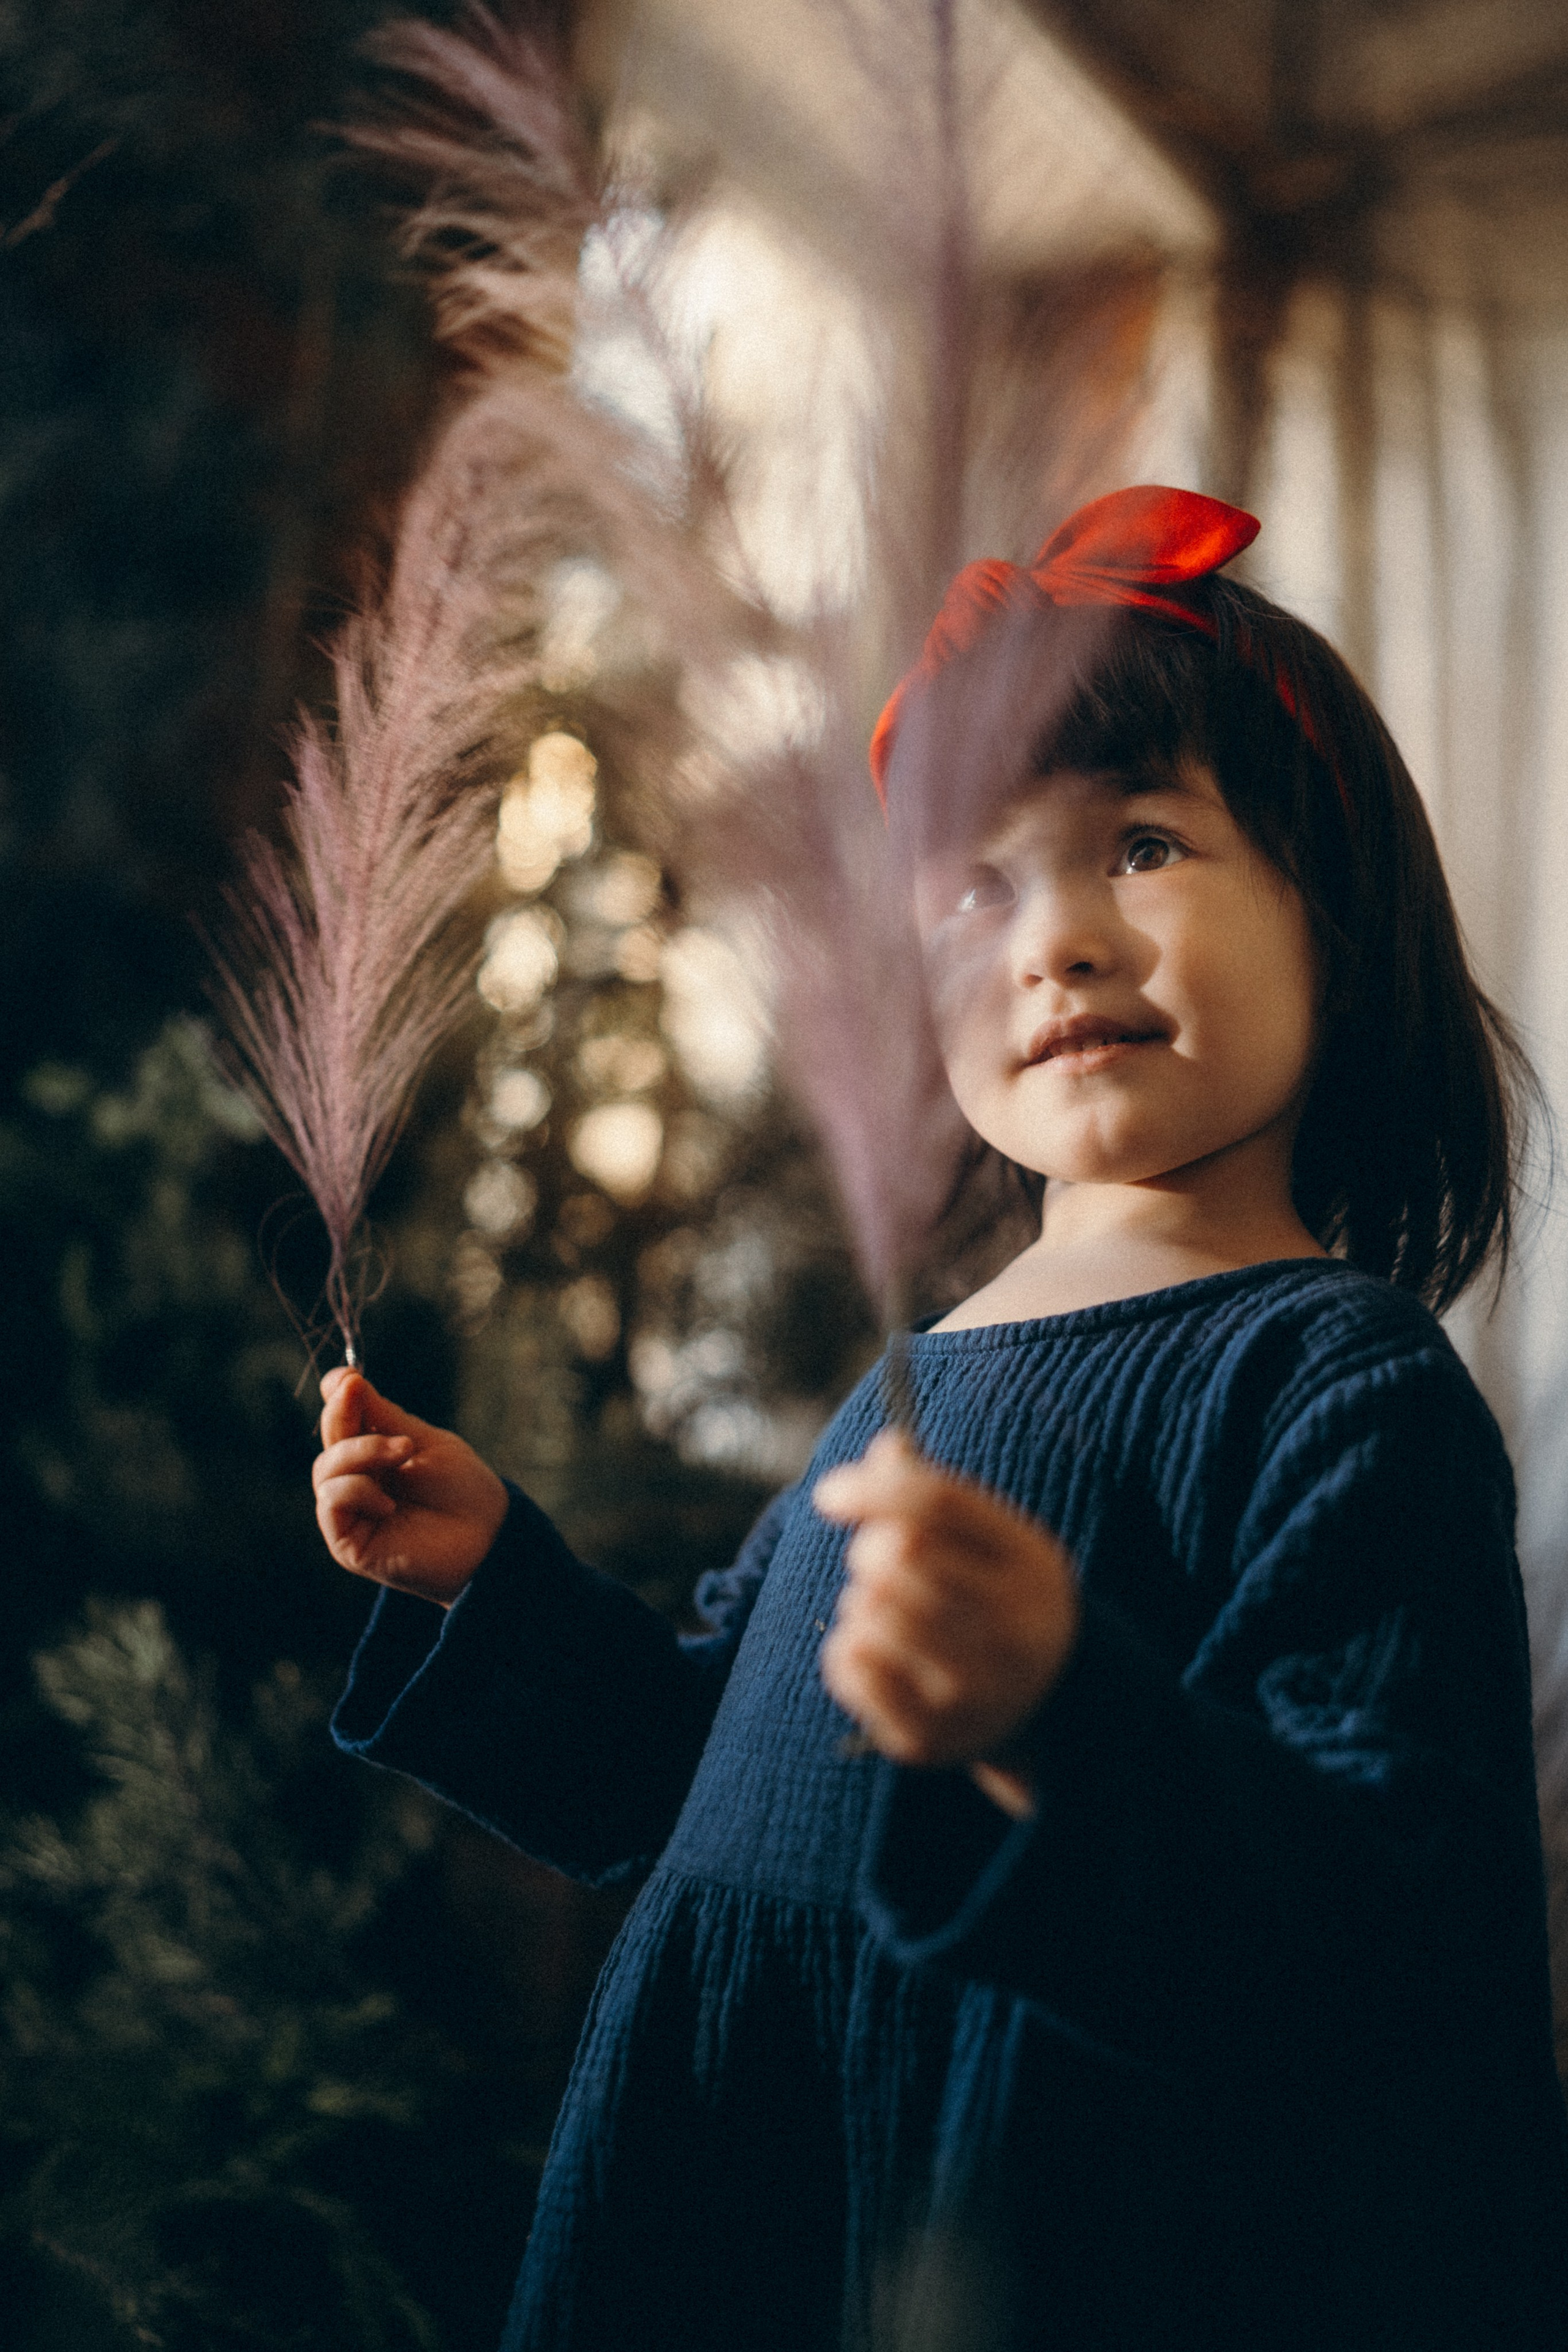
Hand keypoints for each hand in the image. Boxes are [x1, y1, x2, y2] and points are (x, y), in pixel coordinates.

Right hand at [313, 1368, 508, 1606]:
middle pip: (330, 1442)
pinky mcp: (348, 1543)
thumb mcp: (424, 1442)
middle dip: (344, 1416)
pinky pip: (331, 1502)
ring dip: (360, 1451)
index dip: (338, 1396)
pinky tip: (387, 1502)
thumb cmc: (463, 1490)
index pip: (341, 1422)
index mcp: (375, 1456)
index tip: (347, 1377)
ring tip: (404, 1452)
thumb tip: (343, 1379)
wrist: (488, 1537)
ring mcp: (351, 1513)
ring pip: (325, 1470)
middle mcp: (358, 1482)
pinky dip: (354, 1490)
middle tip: (367, 1399)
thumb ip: (382, 1416)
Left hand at [814, 1431, 1078, 1810]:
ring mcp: (975, 1692)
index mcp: (1031, 1564)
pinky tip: (880, 1656)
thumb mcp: (993, 1542)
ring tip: (890, 1615)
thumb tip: (885, 1449)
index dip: (873, 1488)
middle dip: (869, 1551)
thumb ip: (940, 1496)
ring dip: (859, 1603)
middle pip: (899, 1554)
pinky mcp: (931, 1738)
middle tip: (879, 1567)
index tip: (828, 1494)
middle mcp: (1014, 1630)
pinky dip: (846, 1650)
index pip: (939, 1502)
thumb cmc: (1001, 1601)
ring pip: (867, 1609)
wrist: (1051, 1708)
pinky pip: (848, 1664)